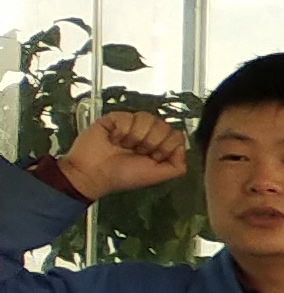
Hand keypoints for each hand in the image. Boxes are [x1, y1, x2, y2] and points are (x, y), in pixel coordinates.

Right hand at [57, 109, 185, 201]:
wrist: (93, 174)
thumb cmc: (123, 176)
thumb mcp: (157, 176)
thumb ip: (177, 165)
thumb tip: (182, 146)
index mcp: (158, 145)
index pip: (176, 134)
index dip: (166, 147)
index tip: (152, 157)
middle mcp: (147, 132)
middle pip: (164, 125)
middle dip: (150, 143)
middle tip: (136, 152)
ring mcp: (131, 124)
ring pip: (147, 118)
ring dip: (135, 137)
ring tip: (124, 146)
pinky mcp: (115, 118)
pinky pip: (127, 117)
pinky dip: (121, 132)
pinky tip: (113, 139)